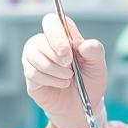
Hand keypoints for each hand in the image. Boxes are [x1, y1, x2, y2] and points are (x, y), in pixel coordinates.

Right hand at [22, 13, 107, 127]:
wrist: (81, 105)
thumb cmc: (89, 80)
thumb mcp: (98, 66)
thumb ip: (95, 51)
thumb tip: (84, 45)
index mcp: (62, 35)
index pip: (52, 22)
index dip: (58, 34)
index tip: (70, 52)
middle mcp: (45, 43)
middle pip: (40, 40)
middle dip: (56, 55)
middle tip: (70, 68)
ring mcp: (34, 58)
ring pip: (34, 56)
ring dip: (54, 70)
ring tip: (68, 78)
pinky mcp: (29, 74)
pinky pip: (32, 73)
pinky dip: (50, 80)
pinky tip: (61, 84)